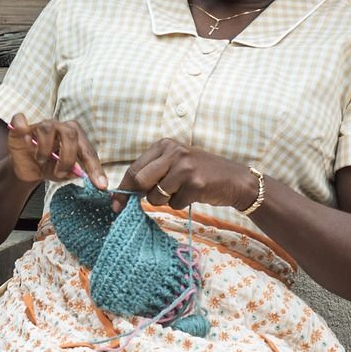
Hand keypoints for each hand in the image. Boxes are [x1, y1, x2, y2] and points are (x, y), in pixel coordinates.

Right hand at [4, 114, 107, 187]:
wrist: (26, 168)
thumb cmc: (48, 167)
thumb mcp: (61, 174)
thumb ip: (71, 172)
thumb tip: (79, 174)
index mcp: (75, 136)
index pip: (87, 150)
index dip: (94, 167)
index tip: (101, 185)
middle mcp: (60, 127)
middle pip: (70, 135)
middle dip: (67, 158)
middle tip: (60, 173)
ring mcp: (40, 124)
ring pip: (47, 128)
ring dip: (45, 149)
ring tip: (41, 160)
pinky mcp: (20, 126)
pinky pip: (21, 120)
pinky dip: (22, 127)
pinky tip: (25, 139)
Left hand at [116, 138, 259, 211]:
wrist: (236, 180)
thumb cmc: (201, 173)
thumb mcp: (176, 163)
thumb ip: (152, 172)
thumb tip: (123, 193)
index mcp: (164, 145)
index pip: (134, 168)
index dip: (123, 188)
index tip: (115, 204)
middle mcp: (173, 152)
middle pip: (139, 180)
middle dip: (137, 196)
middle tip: (136, 206)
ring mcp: (184, 167)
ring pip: (155, 196)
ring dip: (165, 201)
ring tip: (182, 191)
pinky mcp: (194, 183)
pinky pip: (174, 203)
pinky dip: (181, 204)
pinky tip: (194, 194)